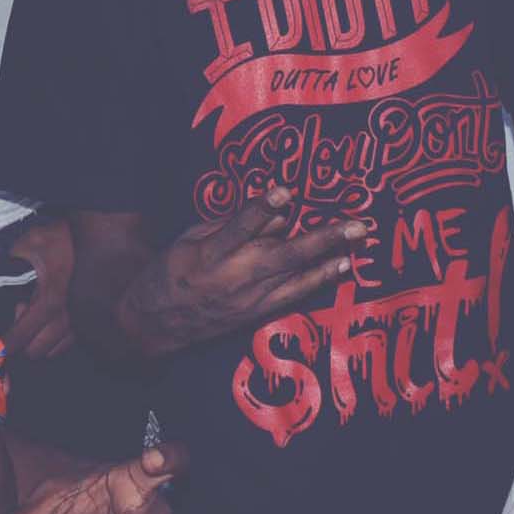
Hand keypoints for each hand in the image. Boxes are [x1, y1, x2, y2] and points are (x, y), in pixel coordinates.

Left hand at [7, 218, 77, 362]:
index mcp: (50, 299)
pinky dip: (53, 339)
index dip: (7, 344)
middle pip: (36, 350)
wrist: (92, 237)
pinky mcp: (86, 321)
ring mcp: (79, 320)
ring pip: (52, 350)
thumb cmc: (60, 239)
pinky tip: (48, 320)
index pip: (22, 335)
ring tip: (33, 315)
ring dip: (38, 341)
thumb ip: (10, 263)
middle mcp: (67, 315)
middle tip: (19, 314)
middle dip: (22, 341)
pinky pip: (66, 343)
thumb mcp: (29, 244)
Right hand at [117, 186, 361, 354]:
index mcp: (209, 254)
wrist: (155, 323)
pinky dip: (319, 278)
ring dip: (330, 256)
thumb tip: (274, 210)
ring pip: (296, 273)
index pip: (240, 227)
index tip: (285, 190)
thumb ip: (231, 223)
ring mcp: (249, 298)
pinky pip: (295, 293)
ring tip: (358, 240)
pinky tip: (341, 265)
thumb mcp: (191, 238)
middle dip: (322, 238)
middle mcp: (233, 278)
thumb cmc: (172, 270)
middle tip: (355, 223)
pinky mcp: (257, 312)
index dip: (262, 208)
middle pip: (284, 254)